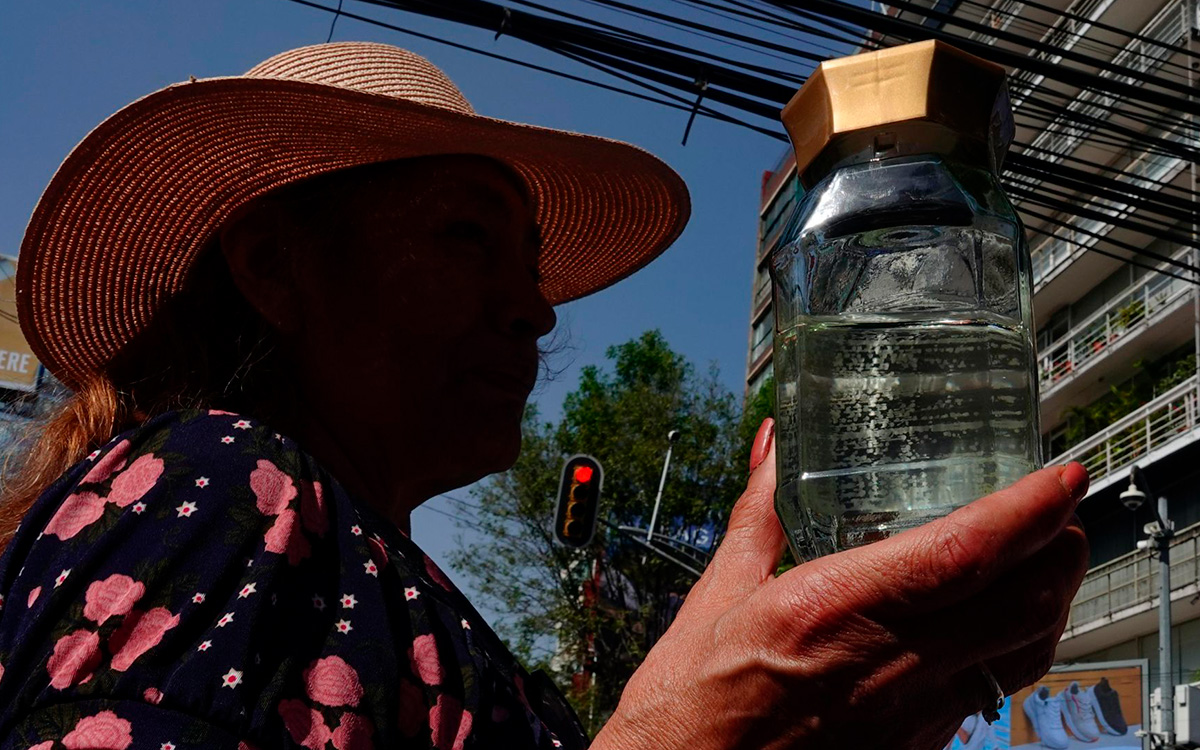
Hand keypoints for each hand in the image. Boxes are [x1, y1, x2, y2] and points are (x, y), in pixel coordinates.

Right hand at [593, 419, 1088, 749]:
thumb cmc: (690, 707)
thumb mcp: (715, 596)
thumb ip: (759, 514)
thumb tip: (775, 447)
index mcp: (830, 610)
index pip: (961, 555)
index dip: (1027, 511)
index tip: (1059, 475)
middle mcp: (884, 664)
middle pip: (1021, 605)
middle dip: (1062, 548)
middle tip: (1063, 507)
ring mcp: (909, 715)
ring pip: (1022, 654)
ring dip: (1051, 598)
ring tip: (1046, 556)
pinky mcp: (914, 748)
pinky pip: (993, 691)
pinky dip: (1015, 644)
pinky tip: (994, 622)